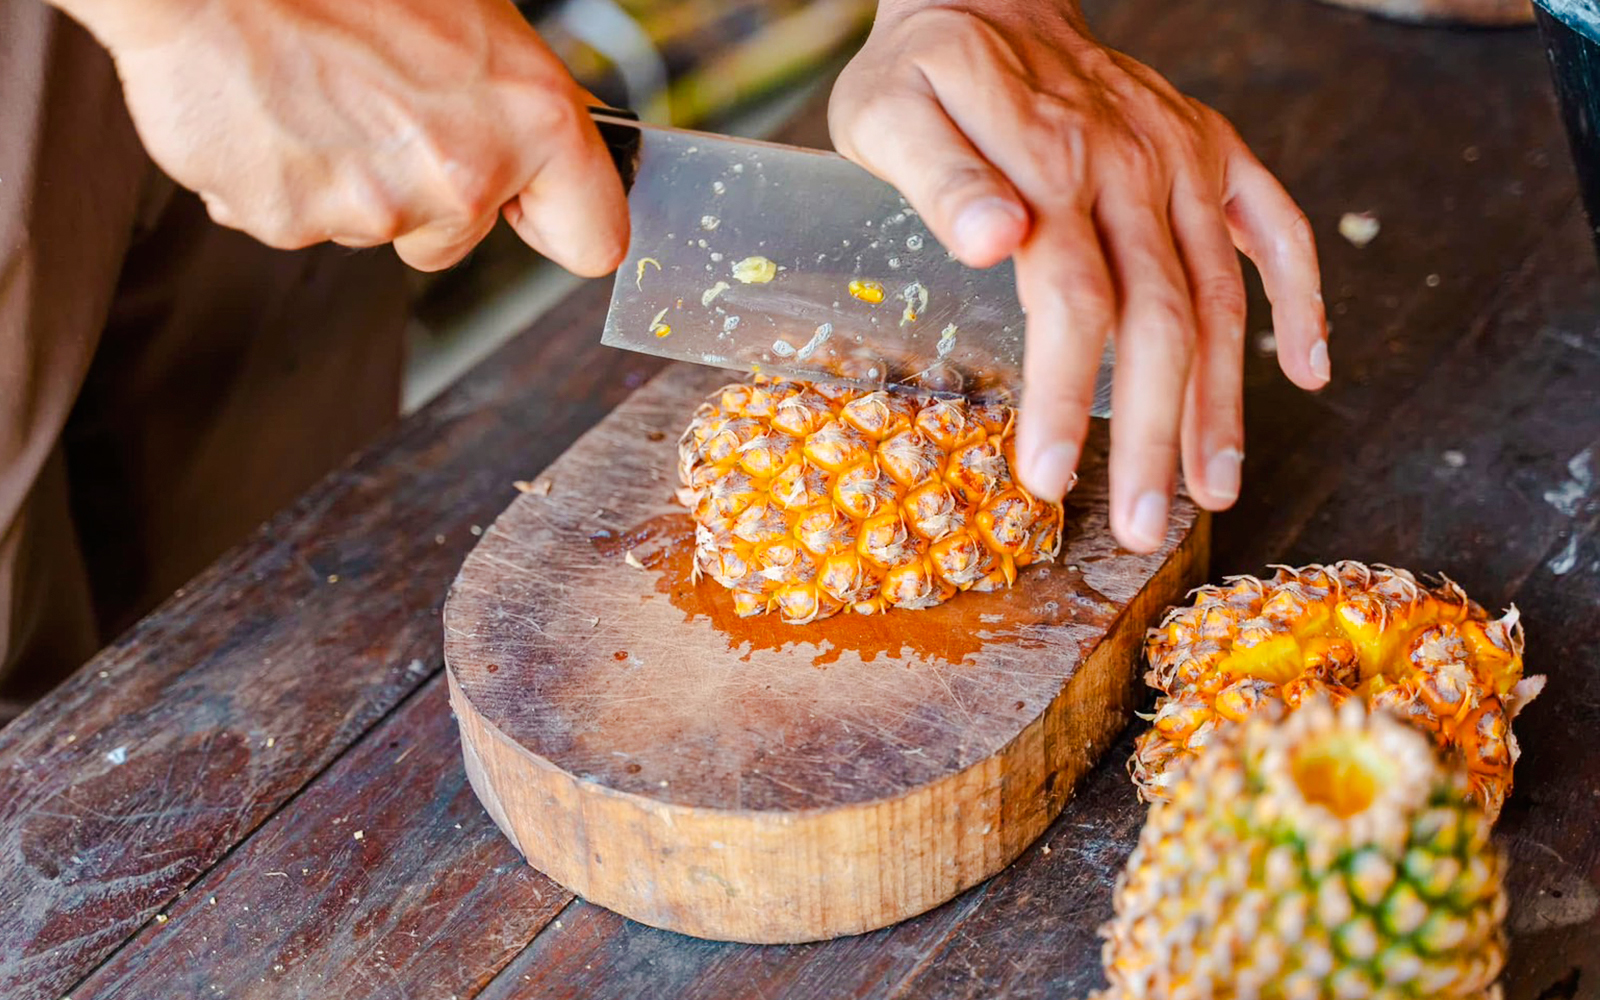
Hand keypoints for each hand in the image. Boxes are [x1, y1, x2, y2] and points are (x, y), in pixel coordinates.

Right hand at [61, 0, 626, 273]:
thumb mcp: (474, 16)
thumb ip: (515, 101)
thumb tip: (538, 146)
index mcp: (532, 121)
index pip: (595, 239)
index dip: (557, 222)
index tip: (533, 210)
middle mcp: (463, 177)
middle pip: (457, 241)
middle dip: (424, 193)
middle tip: (380, 106)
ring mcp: (375, 208)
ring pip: (373, 226)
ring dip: (347, 177)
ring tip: (318, 92)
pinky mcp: (291, 222)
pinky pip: (295, 220)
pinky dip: (282, 177)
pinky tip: (273, 109)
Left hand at [830, 0, 1327, 551]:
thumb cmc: (923, 67)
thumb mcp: (889, 109)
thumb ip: (936, 173)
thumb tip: (991, 238)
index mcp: (1050, 164)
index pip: (1071, 300)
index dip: (1065, 395)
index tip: (1050, 480)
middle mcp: (1132, 165)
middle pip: (1160, 319)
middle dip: (1154, 432)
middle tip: (1142, 527)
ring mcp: (1182, 157)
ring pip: (1220, 295)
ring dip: (1224, 399)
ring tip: (1216, 486)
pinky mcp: (1211, 149)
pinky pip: (1275, 225)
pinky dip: (1302, 296)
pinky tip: (1312, 370)